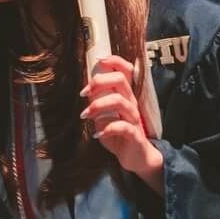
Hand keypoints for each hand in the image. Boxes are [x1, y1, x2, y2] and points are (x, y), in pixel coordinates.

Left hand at [81, 54, 163, 191]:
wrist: (136, 157)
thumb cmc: (118, 133)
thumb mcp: (104, 115)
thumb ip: (97, 101)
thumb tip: (86, 88)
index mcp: (125, 96)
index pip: (126, 71)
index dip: (114, 61)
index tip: (98, 61)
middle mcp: (131, 103)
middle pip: (121, 80)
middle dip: (99, 82)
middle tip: (84, 94)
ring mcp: (133, 119)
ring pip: (120, 101)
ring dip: (98, 105)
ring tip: (85, 115)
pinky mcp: (134, 135)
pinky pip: (123, 127)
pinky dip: (108, 129)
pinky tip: (98, 134)